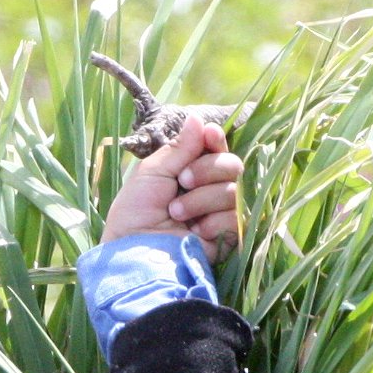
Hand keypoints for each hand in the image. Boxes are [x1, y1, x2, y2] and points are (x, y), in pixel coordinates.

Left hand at [99, 112, 243, 261]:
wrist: (136, 252)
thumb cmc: (135, 213)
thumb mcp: (152, 173)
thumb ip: (179, 148)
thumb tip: (198, 119)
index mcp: (190, 172)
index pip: (215, 148)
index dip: (216, 140)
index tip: (209, 135)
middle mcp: (208, 190)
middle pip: (232, 164)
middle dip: (207, 170)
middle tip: (183, 182)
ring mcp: (220, 214)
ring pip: (234, 189)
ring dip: (202, 199)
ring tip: (177, 214)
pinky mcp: (229, 237)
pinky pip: (237, 216)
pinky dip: (213, 222)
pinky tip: (195, 232)